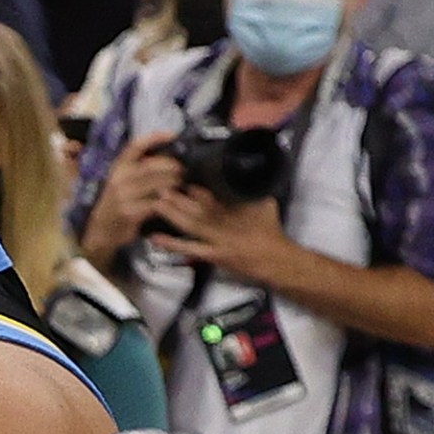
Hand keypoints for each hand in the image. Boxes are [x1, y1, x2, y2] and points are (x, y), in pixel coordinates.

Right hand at [79, 133, 183, 267]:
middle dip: (172, 167)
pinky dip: (167, 202)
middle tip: (182, 170)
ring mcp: (124, 195)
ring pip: (157, 184)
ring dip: (173, 184)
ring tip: (180, 185)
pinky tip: (173, 202)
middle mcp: (119, 178)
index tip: (172, 135)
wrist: (102, 229)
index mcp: (118, 167)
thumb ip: (137, 169)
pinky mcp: (130, 211)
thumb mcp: (120, 181)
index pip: (136, 146)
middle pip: (153, 165)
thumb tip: (165, 157)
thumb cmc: (117, 202)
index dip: (155, 138)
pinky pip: (155, 203)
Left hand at [149, 185, 299, 286]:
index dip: (196, 186)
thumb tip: (246, 173)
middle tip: (162, 185)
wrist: (277, 259)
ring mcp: (218, 239)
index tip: (180, 175)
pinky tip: (156, 238)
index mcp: (237, 208)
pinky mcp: (214, 255)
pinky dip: (172, 244)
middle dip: (178, 196)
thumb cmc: (271, 232)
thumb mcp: (266, 203)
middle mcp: (225, 222)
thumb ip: (252, 190)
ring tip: (157, 203)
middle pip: (197, 207)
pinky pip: (190, 249)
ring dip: (172, 213)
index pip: (213, 192)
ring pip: (190, 225)